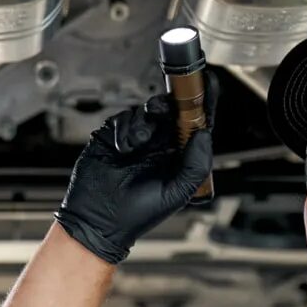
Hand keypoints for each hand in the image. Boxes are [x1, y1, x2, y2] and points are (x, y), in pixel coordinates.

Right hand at [54, 88, 216, 265]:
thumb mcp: (177, 193)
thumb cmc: (138, 214)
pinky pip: (122, 119)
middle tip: (164, 109)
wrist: (98, 220)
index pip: (194, 125)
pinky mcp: (113, 137)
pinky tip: (122, 149)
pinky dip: (123, 130)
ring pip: (145, 112)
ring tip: (137, 144)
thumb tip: (204, 133)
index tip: (208, 86)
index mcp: (177, 157)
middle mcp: (158, 146)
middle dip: (169, 105)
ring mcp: (136, 140)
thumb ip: (196, 164)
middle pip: (170, 111)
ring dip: (143, 123)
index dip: (202, 105)